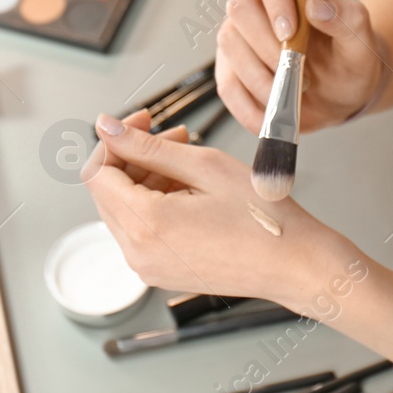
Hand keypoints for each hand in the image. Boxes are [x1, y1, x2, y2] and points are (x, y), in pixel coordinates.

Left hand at [82, 109, 350, 309]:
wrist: (295, 265)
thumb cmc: (262, 217)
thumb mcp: (205, 166)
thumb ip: (148, 146)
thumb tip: (107, 128)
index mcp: (145, 224)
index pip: (97, 172)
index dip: (115, 139)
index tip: (143, 120)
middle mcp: (137, 252)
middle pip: (107, 191)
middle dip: (132, 156)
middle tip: (173, 134)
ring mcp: (148, 267)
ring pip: (124, 209)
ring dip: (145, 178)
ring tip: (189, 161)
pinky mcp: (161, 272)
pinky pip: (141, 230)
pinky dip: (155, 203)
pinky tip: (189, 189)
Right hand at [215, 0, 383, 132]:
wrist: (340, 96)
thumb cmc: (350, 60)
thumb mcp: (362, 43)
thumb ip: (349, 19)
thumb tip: (317, 6)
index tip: (290, 30)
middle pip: (240, 5)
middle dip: (269, 46)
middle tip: (299, 71)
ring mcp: (239, 32)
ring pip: (229, 42)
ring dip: (262, 77)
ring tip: (293, 92)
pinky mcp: (229, 66)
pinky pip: (226, 84)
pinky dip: (250, 105)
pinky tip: (275, 113)